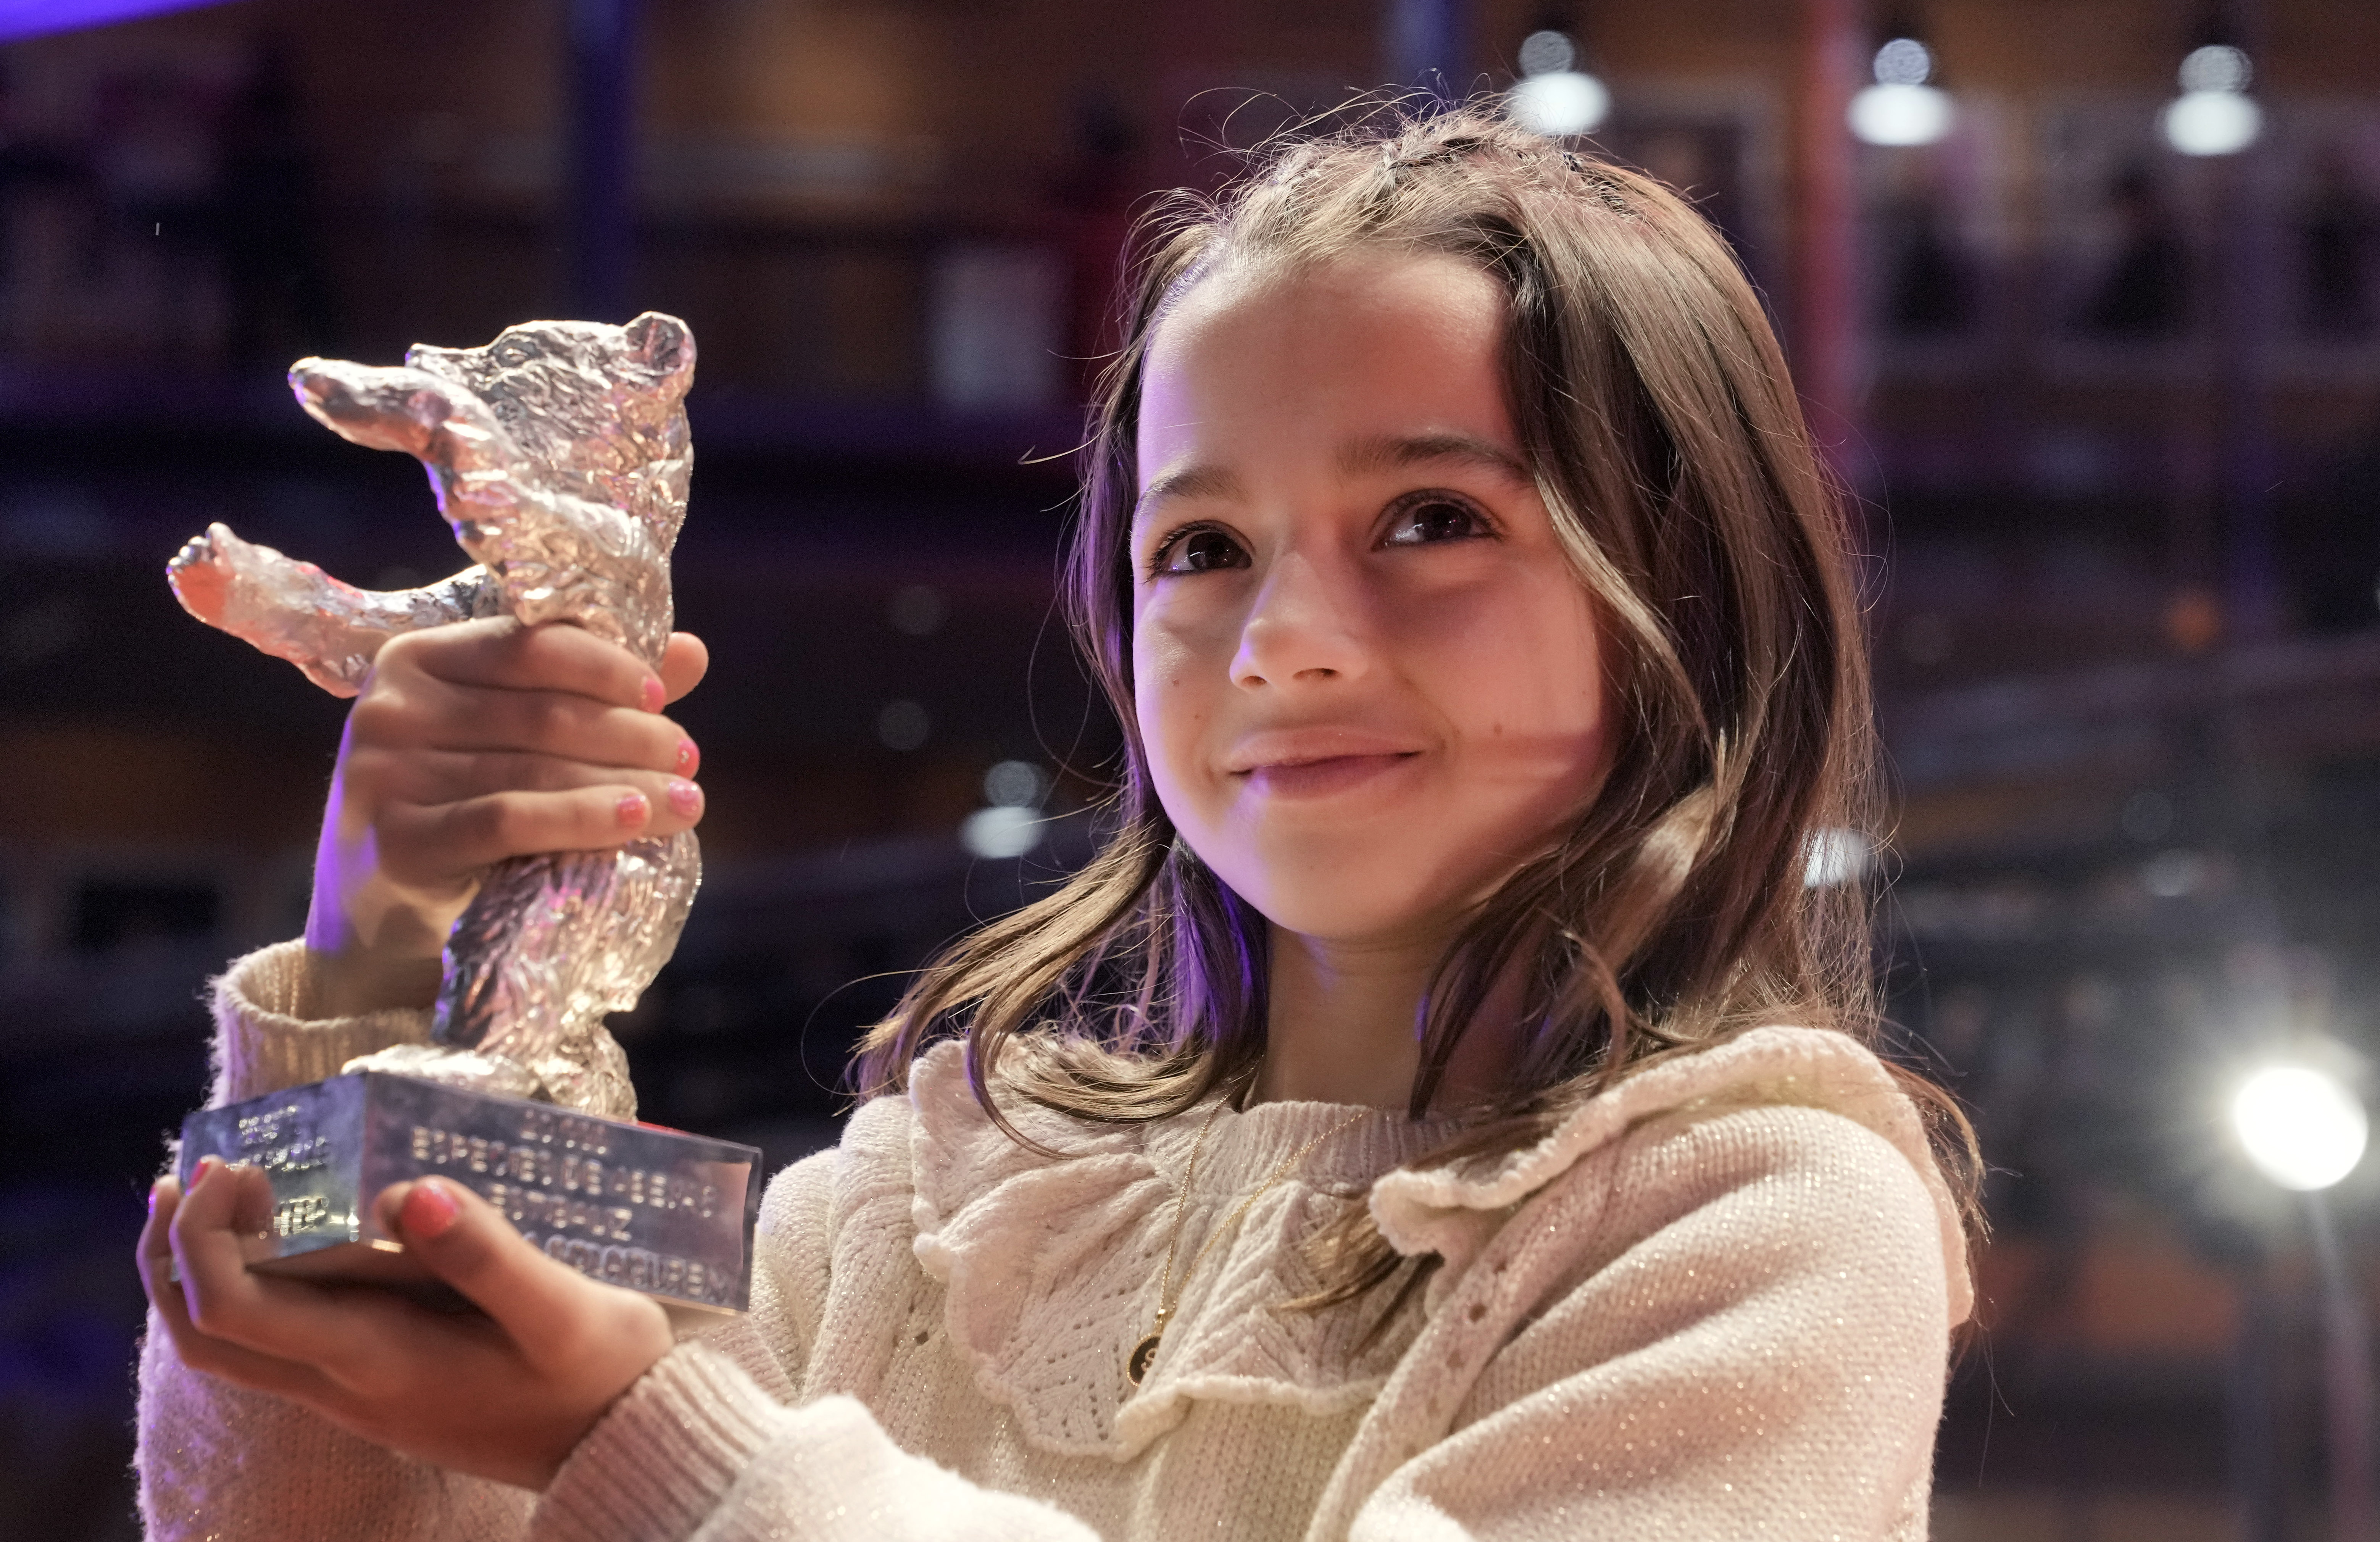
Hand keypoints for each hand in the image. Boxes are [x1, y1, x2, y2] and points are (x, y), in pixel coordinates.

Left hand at [139, 1159, 674, 1490]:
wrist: (627, 1450)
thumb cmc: (602, 1376)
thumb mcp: (563, 1309)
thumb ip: (485, 1252)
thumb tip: (401, 1192)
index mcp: (378, 1359)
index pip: (233, 1310)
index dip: (206, 1236)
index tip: (242, 1168)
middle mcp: (348, 1386)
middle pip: (205, 1336)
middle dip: (172, 1252)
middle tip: (193, 1172)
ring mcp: (360, 1394)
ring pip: (233, 1346)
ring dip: (201, 1271)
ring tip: (222, 1193)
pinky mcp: (382, 1387)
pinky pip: (279, 1343)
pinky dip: (254, 1286)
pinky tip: (293, 1236)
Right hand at [306, 620, 708, 1014]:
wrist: (384, 921)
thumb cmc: (461, 813)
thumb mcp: (516, 742)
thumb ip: (593, 692)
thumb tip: (692, 652)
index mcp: (417, 659)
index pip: (530, 646)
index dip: (606, 668)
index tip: (661, 699)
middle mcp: (391, 708)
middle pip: (542, 712)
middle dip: (632, 734)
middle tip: (689, 757)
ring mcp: (385, 775)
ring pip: (535, 768)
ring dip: (627, 782)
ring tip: (687, 800)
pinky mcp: (398, 841)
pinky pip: (508, 820)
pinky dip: (581, 818)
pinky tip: (636, 821)